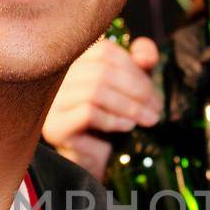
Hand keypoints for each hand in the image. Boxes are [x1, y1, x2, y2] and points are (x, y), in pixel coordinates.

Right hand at [42, 36, 161, 179]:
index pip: (105, 51)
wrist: (94, 158)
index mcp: (74, 62)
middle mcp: (58, 78)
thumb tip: (147, 55)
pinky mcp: (55, 126)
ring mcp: (53, 102)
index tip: (153, 93)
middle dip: (137, 89)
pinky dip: (114, 120)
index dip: (134, 69)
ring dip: (129, 106)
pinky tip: (128, 126)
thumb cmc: (111, 120)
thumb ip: (141, 65)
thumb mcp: (131, 88)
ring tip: (148, 119)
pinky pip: (88, 113)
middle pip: (102, 71)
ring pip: (96, 91)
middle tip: (156, 109)